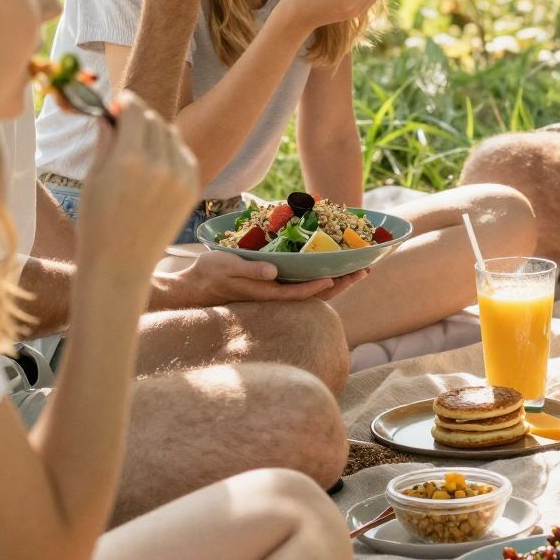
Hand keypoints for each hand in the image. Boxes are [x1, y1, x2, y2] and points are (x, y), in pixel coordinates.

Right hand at [77, 93, 199, 277]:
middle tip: (125, 124)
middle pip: (155, 121)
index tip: (119, 104)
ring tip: (138, 146)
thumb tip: (109, 117)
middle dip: (140, 117)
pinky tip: (155, 162)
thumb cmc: (97, 223)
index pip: (136, 111)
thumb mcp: (93, 179)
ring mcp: (181, 177)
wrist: (121, 264)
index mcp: (130, 160)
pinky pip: (184, 155)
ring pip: (172, 136)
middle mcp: (160, 164)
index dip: (127, 103)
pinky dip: (172, 151)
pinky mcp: (192, 188)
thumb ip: (105, 142)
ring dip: (156, 133)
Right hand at [151, 247, 366, 307]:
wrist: (193, 287)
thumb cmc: (209, 274)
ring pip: (313, 288)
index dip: (322, 286)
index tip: (341, 276)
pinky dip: (320, 275)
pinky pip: (303, 282)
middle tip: (366, 269)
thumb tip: (273, 272)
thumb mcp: (226, 266)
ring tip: (359, 268)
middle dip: (341, 282)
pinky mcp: (273, 285)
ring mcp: (276, 291)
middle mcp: (276, 294)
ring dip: (336, 279)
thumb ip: (250, 270)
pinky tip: (332, 265)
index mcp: (267, 292)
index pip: (301, 292)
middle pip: (315, 293)